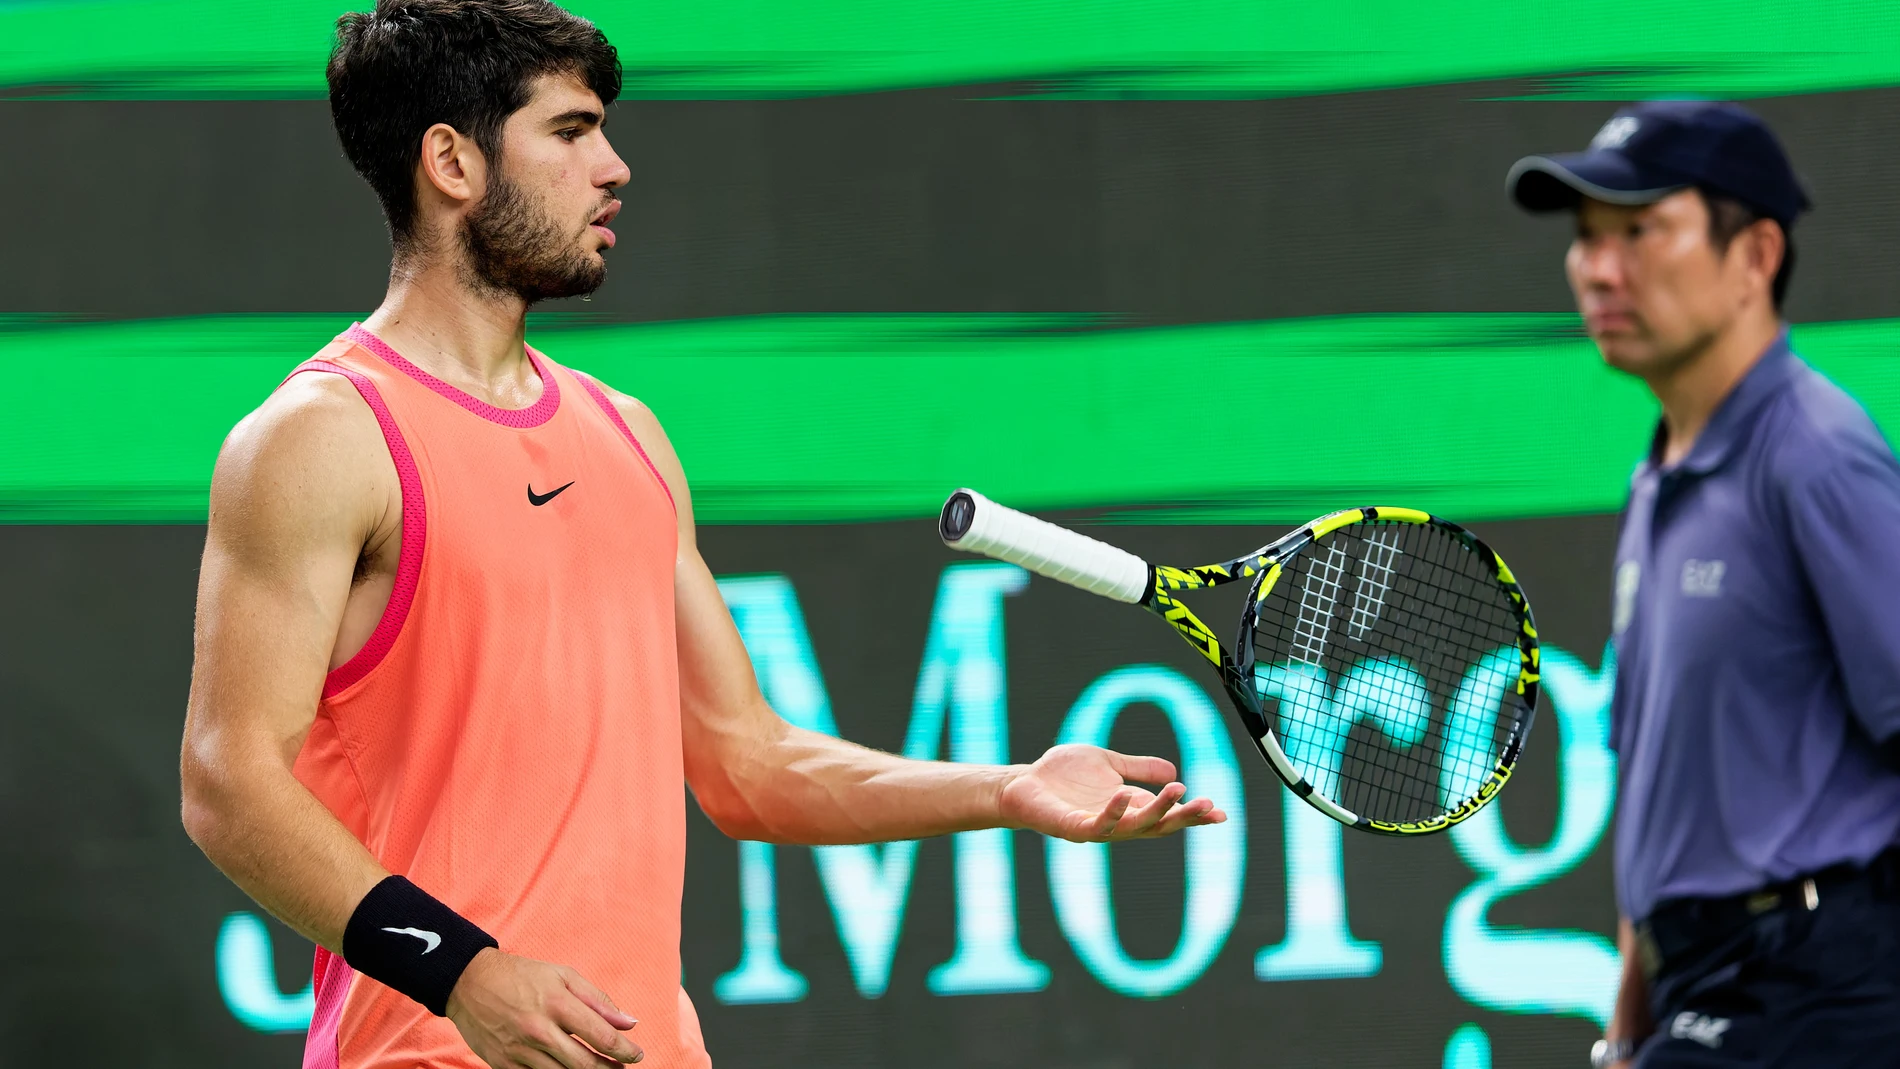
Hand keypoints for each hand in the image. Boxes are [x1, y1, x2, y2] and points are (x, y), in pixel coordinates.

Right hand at [446, 948, 641, 1068]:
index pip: (601, 1035)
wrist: (468, 982)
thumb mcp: (563, 976)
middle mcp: (539, 1030)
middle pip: (585, 1064)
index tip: (636, 1055)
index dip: (625, 1050)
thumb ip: (598, 1000)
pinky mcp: (503, 1065)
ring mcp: (519, 1050)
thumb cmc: (521, 976)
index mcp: (557, 1003)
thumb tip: (629, 1022)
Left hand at [999, 743, 1226, 841]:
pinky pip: (1097, 824)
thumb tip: (1174, 771)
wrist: (1022, 782)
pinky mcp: (1072, 827)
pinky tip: (1123, 795)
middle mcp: (1117, 821)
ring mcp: (1096, 826)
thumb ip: (1138, 768)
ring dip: (1158, 812)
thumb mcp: (1109, 763)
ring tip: (1178, 792)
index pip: (1167, 814)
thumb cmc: (1062, 775)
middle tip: (1208, 805)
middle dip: (1184, 817)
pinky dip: (1113, 812)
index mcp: (1129, 806)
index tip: (1221, 813)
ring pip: (1134, 827)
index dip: (1193, 815)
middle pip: (1159, 825)